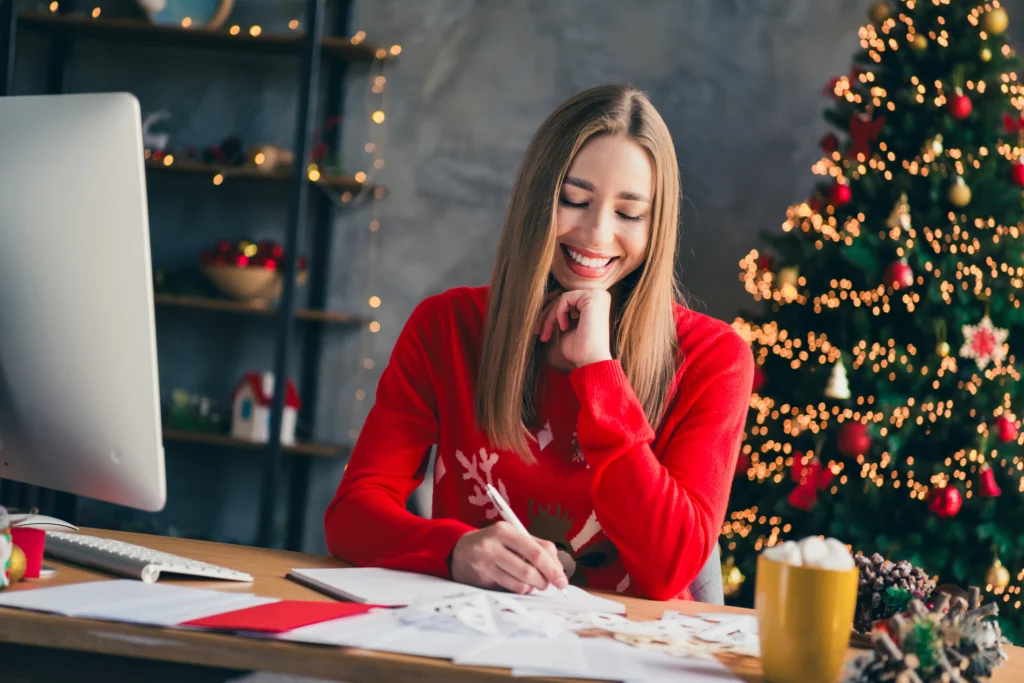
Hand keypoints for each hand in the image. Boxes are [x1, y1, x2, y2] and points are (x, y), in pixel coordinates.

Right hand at [450, 522, 568, 593]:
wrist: (459, 551)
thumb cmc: (494, 543)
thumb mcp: (512, 536)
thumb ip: (537, 546)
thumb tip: (558, 567)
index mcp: (505, 530)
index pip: (536, 551)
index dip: (553, 568)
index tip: (562, 579)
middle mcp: (493, 545)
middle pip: (529, 570)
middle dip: (544, 581)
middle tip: (549, 584)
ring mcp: (485, 563)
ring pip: (520, 583)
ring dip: (533, 587)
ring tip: (532, 582)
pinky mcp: (481, 579)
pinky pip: (510, 589)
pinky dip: (521, 589)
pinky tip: (518, 583)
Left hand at [537, 289, 613, 367]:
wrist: (590, 360)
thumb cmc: (579, 349)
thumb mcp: (566, 326)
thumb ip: (560, 312)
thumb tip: (545, 301)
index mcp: (595, 302)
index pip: (567, 301)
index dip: (550, 313)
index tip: (539, 329)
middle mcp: (599, 295)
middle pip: (563, 298)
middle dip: (547, 315)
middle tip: (538, 331)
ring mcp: (598, 295)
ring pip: (562, 298)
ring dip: (550, 317)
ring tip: (547, 333)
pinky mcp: (593, 297)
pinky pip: (565, 298)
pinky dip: (559, 313)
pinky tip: (564, 327)